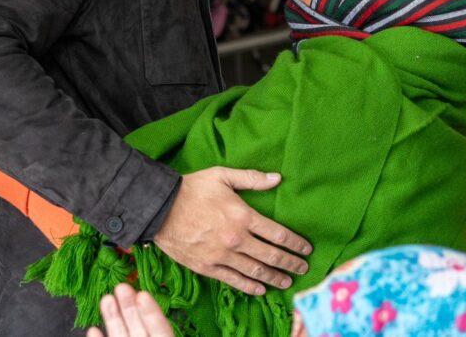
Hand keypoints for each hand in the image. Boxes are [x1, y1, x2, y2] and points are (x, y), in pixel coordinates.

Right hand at [87, 284, 172, 336]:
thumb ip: (158, 328)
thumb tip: (146, 300)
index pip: (160, 327)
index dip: (152, 311)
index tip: (142, 294)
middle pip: (138, 326)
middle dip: (129, 306)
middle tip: (122, 286)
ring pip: (121, 334)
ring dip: (113, 318)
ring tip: (106, 299)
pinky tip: (92, 329)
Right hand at [153, 167, 311, 294]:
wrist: (159, 208)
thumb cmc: (192, 188)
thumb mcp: (222, 175)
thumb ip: (251, 178)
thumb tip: (277, 178)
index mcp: (243, 216)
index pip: (278, 234)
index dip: (296, 243)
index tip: (306, 249)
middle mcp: (236, 239)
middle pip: (272, 256)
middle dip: (291, 263)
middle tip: (303, 268)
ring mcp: (222, 256)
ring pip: (255, 271)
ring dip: (274, 278)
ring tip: (287, 281)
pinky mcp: (207, 267)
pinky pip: (233, 281)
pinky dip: (249, 286)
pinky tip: (260, 289)